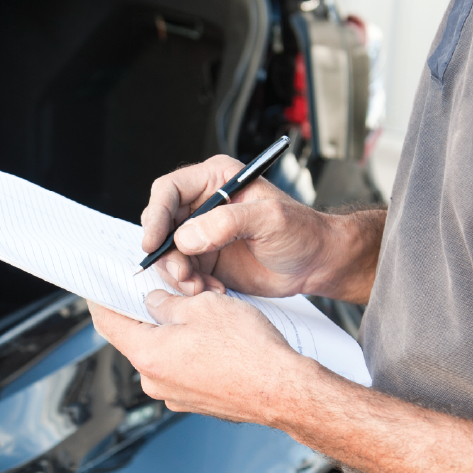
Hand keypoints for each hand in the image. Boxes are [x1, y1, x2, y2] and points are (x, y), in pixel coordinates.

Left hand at [86, 291, 316, 424]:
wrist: (284, 391)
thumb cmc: (248, 350)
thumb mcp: (202, 306)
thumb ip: (168, 302)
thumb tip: (154, 302)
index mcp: (147, 355)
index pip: (107, 322)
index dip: (101, 298)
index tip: (99, 285)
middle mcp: (154, 381)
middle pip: (137, 337)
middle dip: (150, 311)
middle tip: (168, 289)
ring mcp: (175, 395)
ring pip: (164, 352)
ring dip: (175, 331)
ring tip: (203, 313)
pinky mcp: (196, 401)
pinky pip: (183, 368)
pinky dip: (191, 350)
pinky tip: (215, 338)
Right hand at [140, 154, 380, 303]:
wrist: (317, 263)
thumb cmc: (303, 232)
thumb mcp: (271, 219)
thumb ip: (228, 222)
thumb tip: (187, 236)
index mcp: (215, 181)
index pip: (169, 191)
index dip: (155, 215)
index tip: (154, 242)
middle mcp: (203, 206)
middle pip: (162, 226)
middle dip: (166, 254)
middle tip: (182, 275)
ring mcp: (202, 235)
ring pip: (169, 255)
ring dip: (179, 275)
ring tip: (201, 288)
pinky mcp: (206, 261)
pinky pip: (183, 275)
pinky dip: (192, 287)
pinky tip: (215, 291)